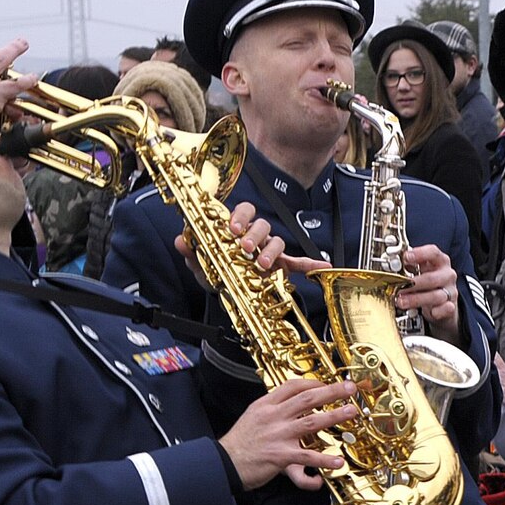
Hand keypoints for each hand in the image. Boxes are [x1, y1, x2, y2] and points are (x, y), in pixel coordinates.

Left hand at [175, 202, 319, 287]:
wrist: (229, 292)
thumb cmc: (218, 272)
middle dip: (254, 234)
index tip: (232, 229)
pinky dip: (310, 264)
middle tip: (245, 248)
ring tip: (262, 265)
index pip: (242, 211)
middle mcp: (255, 235)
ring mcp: (269, 250)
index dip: (239, 217)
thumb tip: (181, 240)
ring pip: (276, 240)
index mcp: (237, 228)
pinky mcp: (281, 266)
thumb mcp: (202, 265)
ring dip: (270, 250)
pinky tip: (322, 267)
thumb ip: (191, 252)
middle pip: (262, 224)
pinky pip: (297, 262)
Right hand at [218, 378, 356, 491]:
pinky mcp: (281, 456)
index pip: (292, 386)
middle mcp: (273, 416)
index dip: (313, 383)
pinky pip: (307, 456)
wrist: (223, 463)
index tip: (326, 383)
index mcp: (265, 405)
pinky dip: (324, 460)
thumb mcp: (252, 417)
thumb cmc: (238, 444)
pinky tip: (338, 461)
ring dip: (334, 416)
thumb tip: (290, 408)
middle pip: (307, 398)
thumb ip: (272, 411)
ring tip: (351, 412)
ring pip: (311, 422)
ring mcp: (278, 435)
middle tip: (349, 388)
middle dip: (331, 391)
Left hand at [394, 244, 461, 336]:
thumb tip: (391, 264)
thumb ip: (408, 265)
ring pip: (436, 296)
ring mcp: (450, 291)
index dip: (420, 253)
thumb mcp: (420, 270)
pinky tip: (429, 312)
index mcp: (439, 261)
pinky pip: (446, 309)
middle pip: (431, 278)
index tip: (406, 257)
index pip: (433, 253)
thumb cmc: (428, 283)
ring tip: (401, 302)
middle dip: (412, 284)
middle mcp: (447, 275)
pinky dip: (437, 311)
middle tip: (398, 287)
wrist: (442, 302)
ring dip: (416, 299)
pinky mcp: (451, 306)